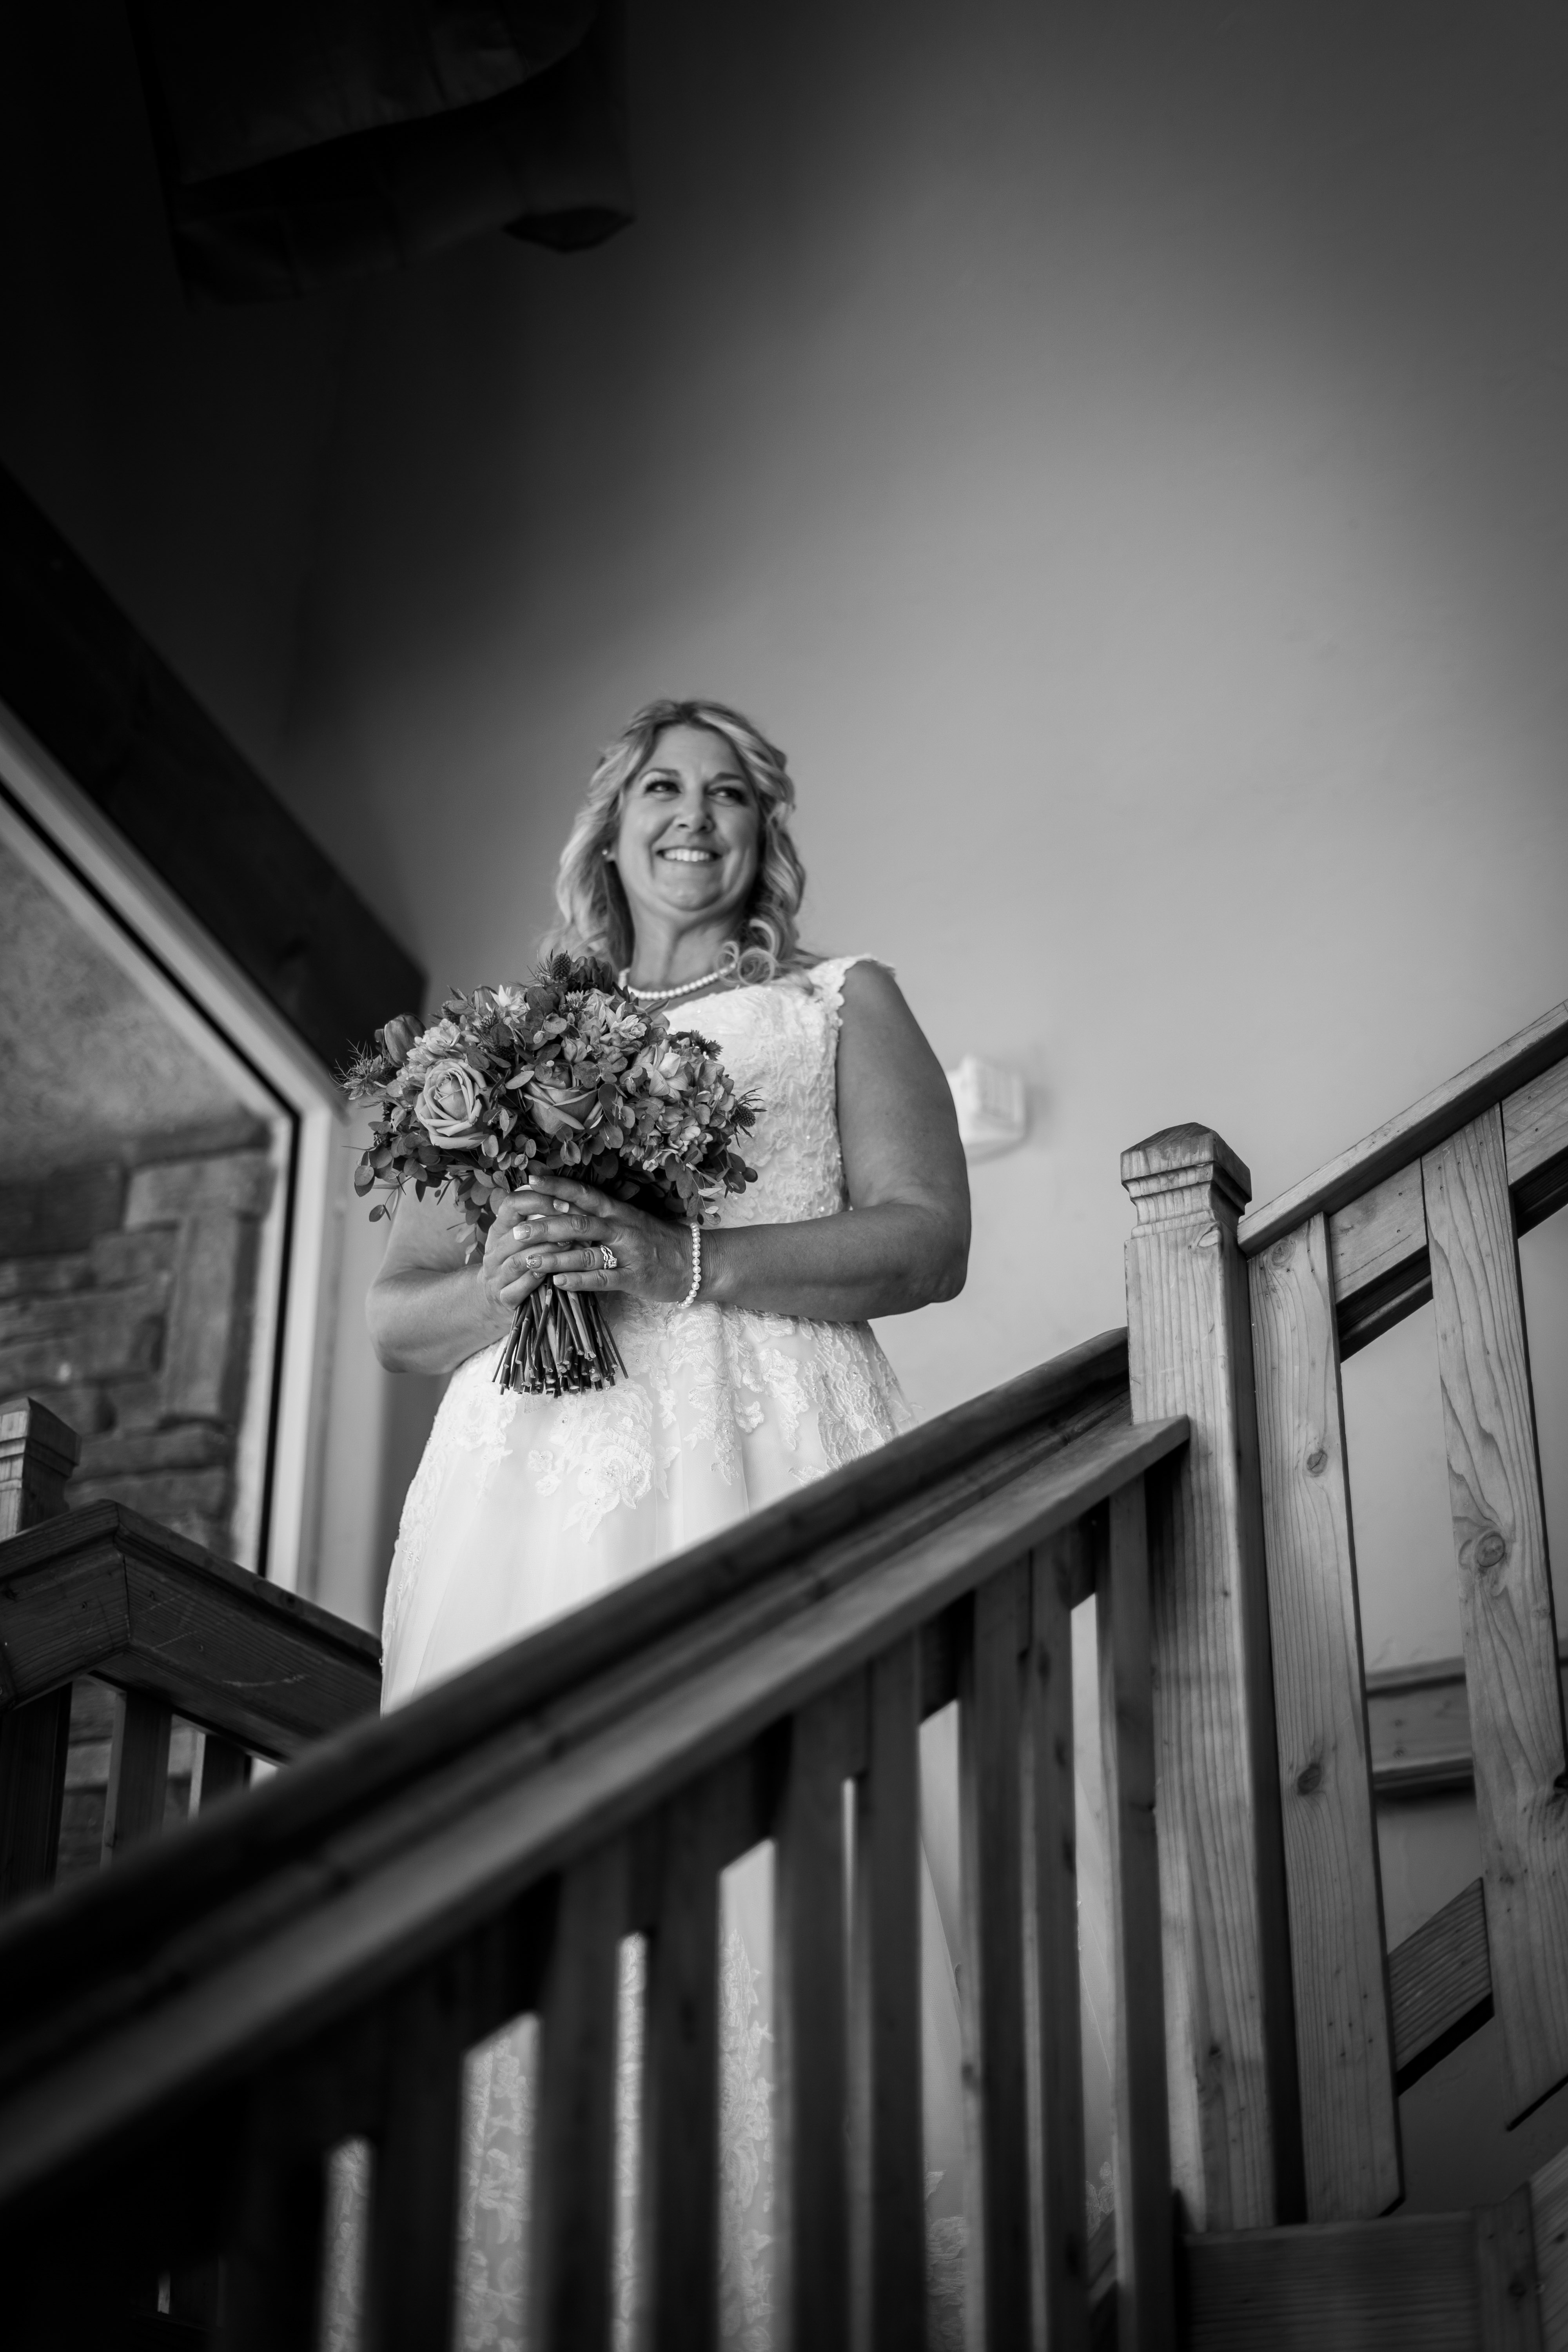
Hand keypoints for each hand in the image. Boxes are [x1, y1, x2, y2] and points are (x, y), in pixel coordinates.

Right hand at [478, 1198, 557, 1324]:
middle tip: (575, 1227)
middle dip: (548, 1229)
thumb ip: (536, 1217)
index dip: (538, 1200)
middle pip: (517, 1234)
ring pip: (520, 1261)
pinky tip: (554, 1273)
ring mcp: (496, 1276)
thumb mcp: (519, 1237)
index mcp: (498, 1230)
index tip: (564, 1202)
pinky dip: (538, 1279)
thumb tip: (565, 1192)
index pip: (511, 1204)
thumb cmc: (515, 1260)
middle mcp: (494, 1251)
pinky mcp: (503, 1298)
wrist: (491, 1298)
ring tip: (569, 1247)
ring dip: (547, 1253)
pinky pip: (520, 1287)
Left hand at [504, 1174, 693, 1303]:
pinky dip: (578, 1280)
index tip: (529, 1181)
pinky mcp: (633, 1278)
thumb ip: (600, 1215)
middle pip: (578, 1223)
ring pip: (585, 1253)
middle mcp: (621, 1228)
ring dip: (554, 1257)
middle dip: (545, 1227)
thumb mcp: (630, 1220)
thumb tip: (561, 1205)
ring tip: (527, 1260)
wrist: (695, 1262)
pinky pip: (602, 1279)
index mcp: (618, 1211)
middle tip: (516, 1231)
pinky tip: (556, 1282)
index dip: (556, 1187)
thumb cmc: (656, 1241)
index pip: (583, 1194)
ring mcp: (627, 1253)